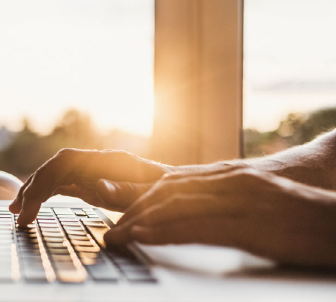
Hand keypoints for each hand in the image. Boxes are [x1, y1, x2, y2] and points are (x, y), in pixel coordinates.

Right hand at [9, 149, 171, 224]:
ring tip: (17, 211)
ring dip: (34, 190)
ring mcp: (92, 170)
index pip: (65, 162)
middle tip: (18, 214)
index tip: (31, 204)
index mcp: (109, 161)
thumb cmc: (166, 194)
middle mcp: (97, 162)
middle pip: (55, 167)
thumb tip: (97, 186)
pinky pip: (62, 183)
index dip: (44, 180)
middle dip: (33, 188)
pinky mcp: (91, 180)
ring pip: (55, 174)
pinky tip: (33, 205)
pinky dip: (45, 194)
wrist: (176, 189)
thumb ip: (125, 191)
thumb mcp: (151, 195)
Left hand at [105, 166, 335, 268]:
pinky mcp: (248, 223)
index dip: (142, 199)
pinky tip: (145, 237)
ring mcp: (238, 199)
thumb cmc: (298, 216)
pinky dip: (164, 230)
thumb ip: (224, 202)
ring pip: (175, 205)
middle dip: (134, 211)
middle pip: (167, 191)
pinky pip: (196, 225)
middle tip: (113, 230)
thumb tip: (195, 217)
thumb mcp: (255, 201)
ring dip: (140, 221)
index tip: (122, 216)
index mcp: (229, 176)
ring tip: (118, 236)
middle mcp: (229, 181)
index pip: (173, 183)